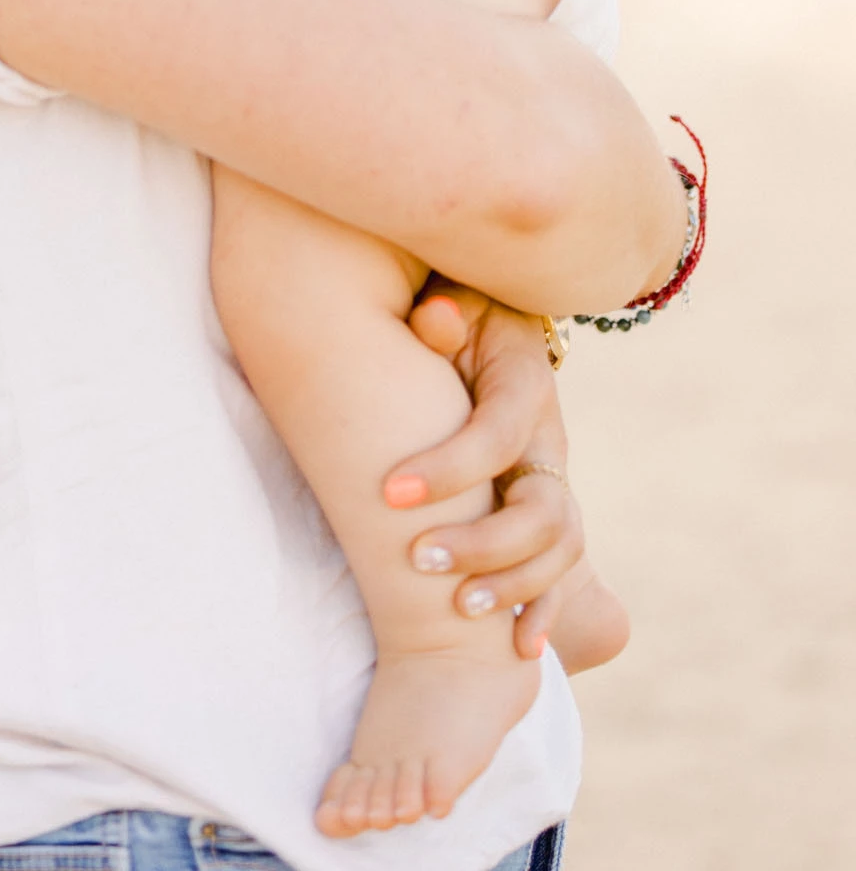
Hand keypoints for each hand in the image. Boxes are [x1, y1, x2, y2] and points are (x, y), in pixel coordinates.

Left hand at [381, 283, 583, 658]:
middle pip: (541, 506)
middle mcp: (550, 440)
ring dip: (514, 583)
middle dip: (481, 541)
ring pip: (559, 547)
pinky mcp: (550, 514)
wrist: (494, 325)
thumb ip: (444, 315)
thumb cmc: (459, 313)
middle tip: (415, 558)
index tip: (387, 492)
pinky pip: (563, 571)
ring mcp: (555, 481)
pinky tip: (520, 648)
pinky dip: (546, 610)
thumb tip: (434, 318)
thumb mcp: (453, 301)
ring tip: (459, 606)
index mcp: (526, 385)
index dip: (448, 468)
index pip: (496, 436)